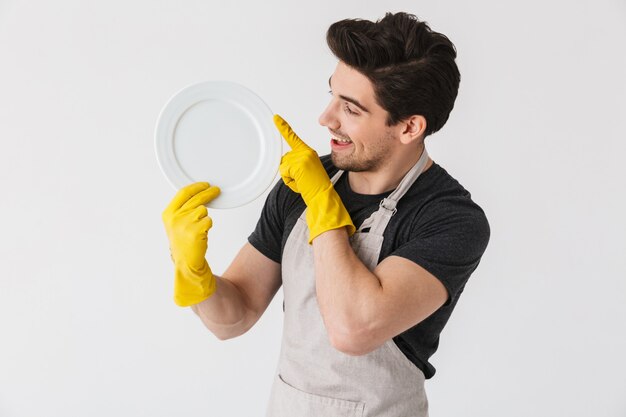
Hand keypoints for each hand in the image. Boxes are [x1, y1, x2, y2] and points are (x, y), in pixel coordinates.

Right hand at [162, 182, 219, 305]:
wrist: (186, 263)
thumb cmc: (182, 243)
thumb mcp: (175, 224)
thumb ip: (182, 209)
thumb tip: (197, 194)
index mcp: (168, 214)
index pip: (183, 193)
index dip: (196, 187)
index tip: (205, 184)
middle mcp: (175, 218)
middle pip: (196, 198)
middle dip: (209, 192)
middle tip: (216, 190)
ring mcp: (185, 224)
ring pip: (203, 210)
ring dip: (205, 217)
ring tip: (199, 228)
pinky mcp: (196, 231)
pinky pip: (209, 220)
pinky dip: (208, 225)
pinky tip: (202, 234)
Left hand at [274, 114, 354, 242]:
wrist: (323, 195)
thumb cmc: (315, 186)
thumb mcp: (305, 171)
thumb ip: (295, 164)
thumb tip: (283, 164)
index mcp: (308, 152)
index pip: (293, 137)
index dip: (283, 127)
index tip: (275, 117)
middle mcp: (306, 151)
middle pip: (285, 159)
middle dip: (289, 171)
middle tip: (302, 179)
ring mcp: (302, 157)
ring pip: (283, 166)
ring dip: (289, 177)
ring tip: (302, 182)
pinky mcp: (298, 164)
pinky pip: (284, 172)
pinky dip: (289, 181)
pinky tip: (300, 182)